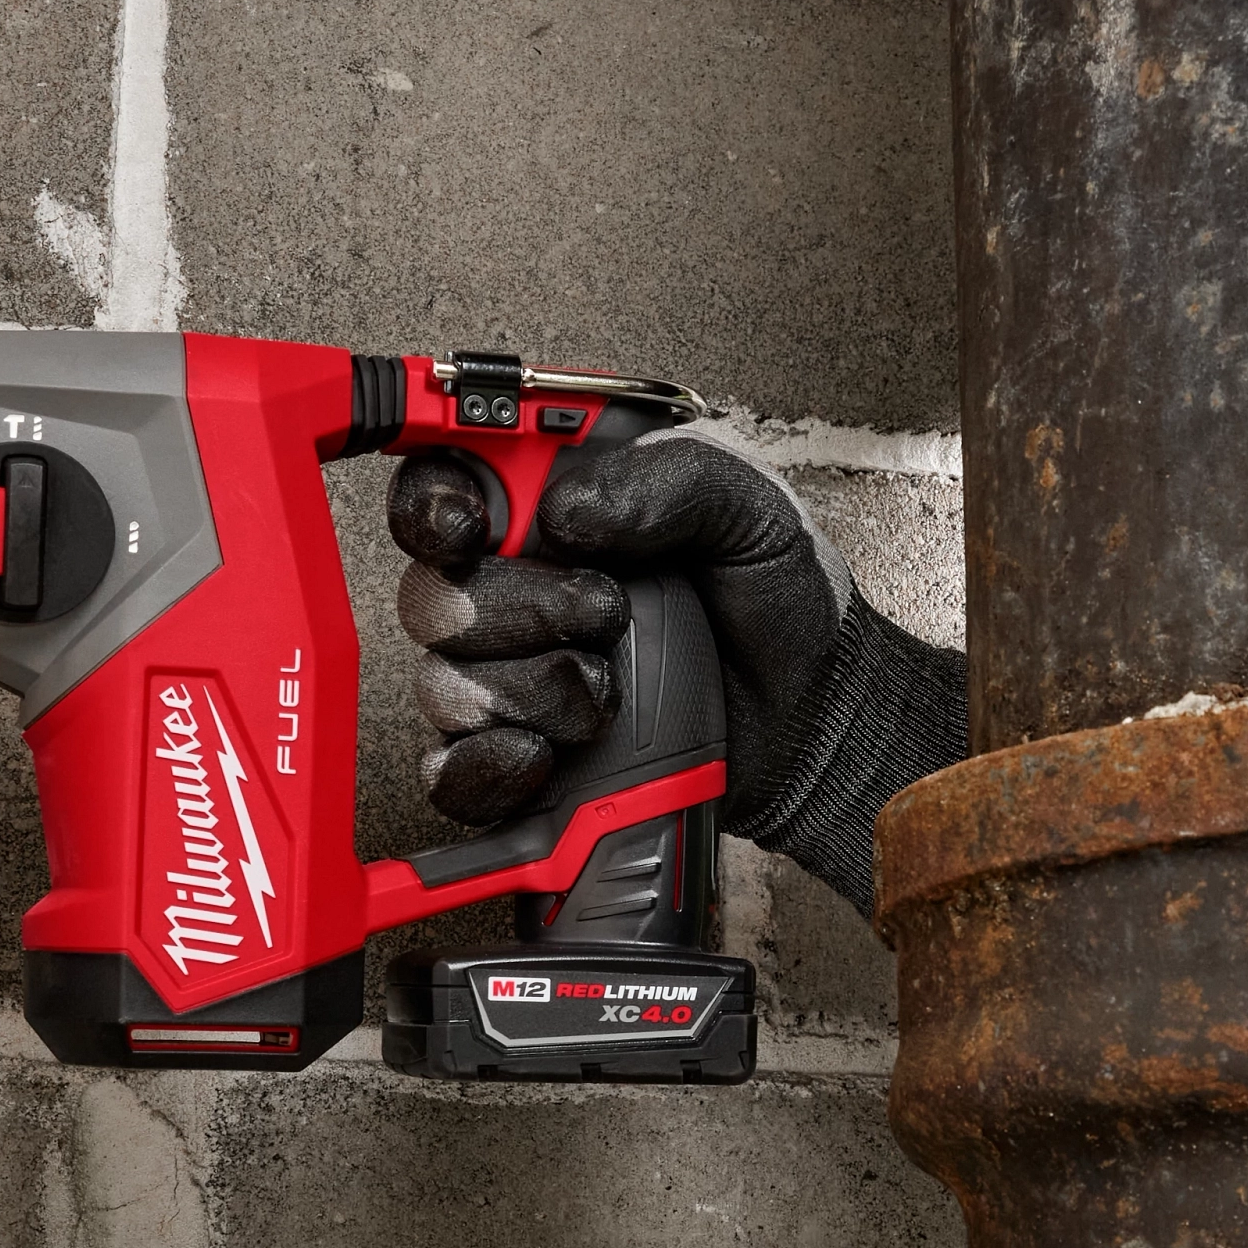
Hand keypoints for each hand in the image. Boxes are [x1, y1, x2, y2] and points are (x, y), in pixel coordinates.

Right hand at [388, 429, 850, 824]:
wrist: (815, 718)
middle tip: (606, 613)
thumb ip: (665, 479)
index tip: (469, 526)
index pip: (446, 484)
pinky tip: (552, 753)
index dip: (433, 503)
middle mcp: (521, 584)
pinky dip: (492, 765)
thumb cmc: (782, 606)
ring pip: (443, 681)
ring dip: (531, 691)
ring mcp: (512, 674)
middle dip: (516, 611)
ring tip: (611, 690)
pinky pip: (451, 768)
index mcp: (560, 503)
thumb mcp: (749, 508)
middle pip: (433, 593)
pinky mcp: (518, 753)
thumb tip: (569, 508)